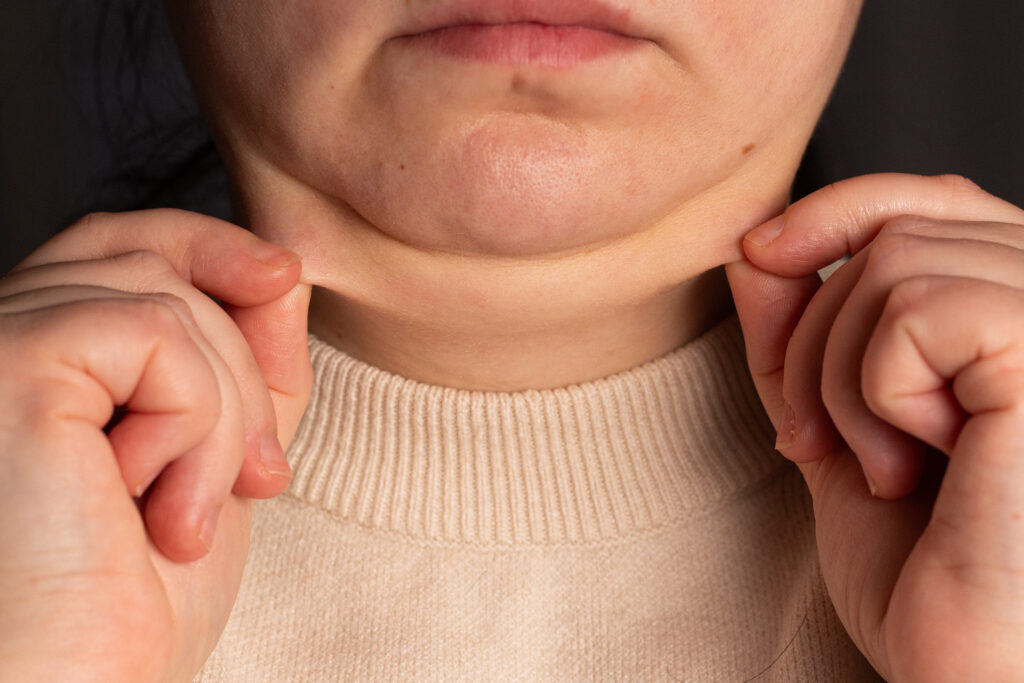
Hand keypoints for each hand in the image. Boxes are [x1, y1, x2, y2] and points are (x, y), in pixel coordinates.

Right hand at [0, 210, 311, 679]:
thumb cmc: (125, 606)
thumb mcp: (211, 463)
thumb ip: (243, 365)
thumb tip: (280, 270)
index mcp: (33, 363)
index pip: (116, 244)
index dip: (206, 244)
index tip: (283, 274)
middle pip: (151, 263)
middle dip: (241, 360)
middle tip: (259, 475)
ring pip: (168, 302)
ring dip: (222, 417)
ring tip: (188, 520)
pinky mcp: (11, 367)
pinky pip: (155, 334)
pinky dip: (196, 425)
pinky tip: (160, 510)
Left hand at [727, 174, 1023, 681]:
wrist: (972, 675)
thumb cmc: (929, 577)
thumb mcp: (840, 433)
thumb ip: (803, 338)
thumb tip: (757, 247)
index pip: (935, 201)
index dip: (839, 210)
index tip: (760, 253)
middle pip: (899, 230)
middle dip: (816, 335)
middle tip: (814, 440)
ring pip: (897, 263)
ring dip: (841, 378)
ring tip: (884, 469)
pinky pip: (920, 310)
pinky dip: (880, 392)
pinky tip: (926, 465)